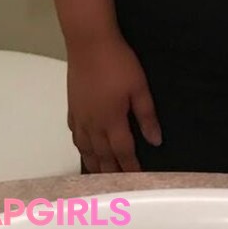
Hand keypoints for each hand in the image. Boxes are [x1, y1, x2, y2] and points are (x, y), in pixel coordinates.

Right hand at [66, 32, 160, 172]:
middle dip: (111, 170)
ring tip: (100, 175)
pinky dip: (81, 147)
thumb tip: (155, 140)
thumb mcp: (139, 87)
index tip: (137, 178)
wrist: (90, 44)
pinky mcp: (72, 108)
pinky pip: (75, 135)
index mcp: (112, 121)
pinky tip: (84, 148)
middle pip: (102, 154)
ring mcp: (80, 117)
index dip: (130, 166)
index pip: (123, 151)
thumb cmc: (118, 63)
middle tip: (119, 183)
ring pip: (86, 148)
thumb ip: (147, 115)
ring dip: (94, 163)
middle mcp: (93, 124)